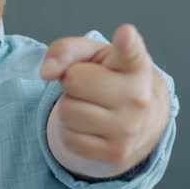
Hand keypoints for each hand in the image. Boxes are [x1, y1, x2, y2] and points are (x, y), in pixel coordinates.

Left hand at [40, 24, 169, 177]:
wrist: (142, 120)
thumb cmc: (112, 79)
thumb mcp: (93, 55)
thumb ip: (66, 50)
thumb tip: (46, 72)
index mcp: (136, 66)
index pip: (130, 52)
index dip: (126, 43)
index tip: (126, 34)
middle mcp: (137, 97)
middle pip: (74, 81)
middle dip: (73, 82)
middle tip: (92, 87)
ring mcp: (129, 129)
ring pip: (67, 112)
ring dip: (70, 108)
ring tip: (92, 106)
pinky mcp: (115, 154)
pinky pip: (69, 139)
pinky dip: (72, 132)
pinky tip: (91, 126)